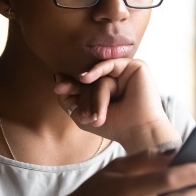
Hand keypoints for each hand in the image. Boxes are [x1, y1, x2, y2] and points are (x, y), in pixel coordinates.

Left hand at [54, 58, 178, 149]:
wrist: (138, 131)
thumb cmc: (114, 126)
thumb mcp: (82, 115)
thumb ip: (68, 98)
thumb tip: (57, 77)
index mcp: (106, 90)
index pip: (85, 83)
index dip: (70, 85)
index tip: (58, 88)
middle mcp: (116, 79)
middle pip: (90, 79)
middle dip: (81, 95)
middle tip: (78, 111)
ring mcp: (126, 73)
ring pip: (100, 76)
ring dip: (94, 97)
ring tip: (94, 117)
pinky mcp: (136, 67)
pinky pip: (110, 64)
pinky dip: (96, 70)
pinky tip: (85, 78)